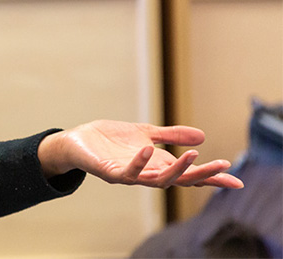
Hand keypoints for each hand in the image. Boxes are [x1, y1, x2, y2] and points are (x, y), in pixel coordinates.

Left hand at [38, 120, 243, 188]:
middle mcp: (146, 174)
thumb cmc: (111, 140)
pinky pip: (126, 172)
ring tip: (193, 156)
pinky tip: (147, 149)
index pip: (189, 174)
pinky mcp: (109, 172)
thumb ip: (171, 136)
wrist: (77, 141)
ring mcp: (128, 175)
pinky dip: (138, 162)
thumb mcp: (146, 133)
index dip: (211, 177)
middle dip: (202, 174)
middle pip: (180, 180)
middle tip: (223, 166)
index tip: (237, 180)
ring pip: (157, 181)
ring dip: (176, 170)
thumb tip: (202, 136)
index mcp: (157, 165)